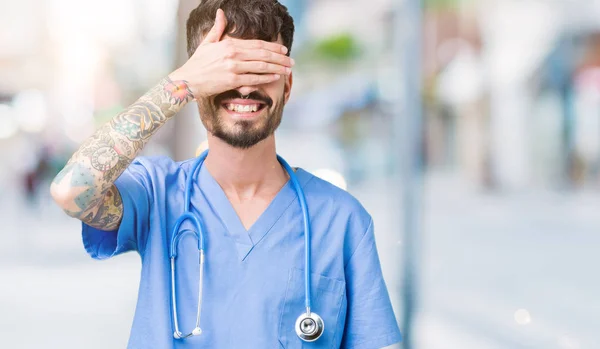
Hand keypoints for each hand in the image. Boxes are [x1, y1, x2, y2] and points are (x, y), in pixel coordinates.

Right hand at [168, 9, 293, 98]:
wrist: (188, 80)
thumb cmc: (198, 62)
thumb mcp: (208, 42)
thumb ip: (217, 28)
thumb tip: (221, 12)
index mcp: (230, 44)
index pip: (257, 44)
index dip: (273, 47)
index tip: (284, 50)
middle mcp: (233, 54)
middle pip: (263, 55)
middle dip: (280, 58)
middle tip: (291, 61)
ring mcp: (233, 68)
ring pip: (261, 67)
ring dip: (277, 68)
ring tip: (287, 70)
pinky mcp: (232, 81)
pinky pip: (253, 79)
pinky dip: (266, 78)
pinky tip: (275, 77)